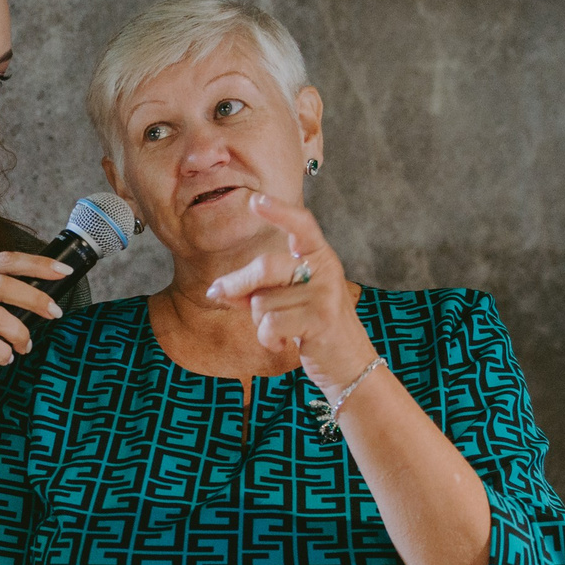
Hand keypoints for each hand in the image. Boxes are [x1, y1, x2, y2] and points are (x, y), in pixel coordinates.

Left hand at [204, 194, 377, 393]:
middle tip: (217, 293)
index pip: (301, 225)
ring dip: (259, 322)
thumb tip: (216, 289)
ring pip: (263, 301)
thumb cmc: (310, 328)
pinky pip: (271, 324)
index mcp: (318, 256)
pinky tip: (282, 344)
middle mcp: (325, 269)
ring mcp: (325, 293)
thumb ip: (256, 290)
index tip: (255, 201)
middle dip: (237, 284)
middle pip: (266, 266)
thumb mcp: (285, 301)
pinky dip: (267, 339)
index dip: (279, 211)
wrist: (347, 364)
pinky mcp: (321, 319)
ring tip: (279, 331)